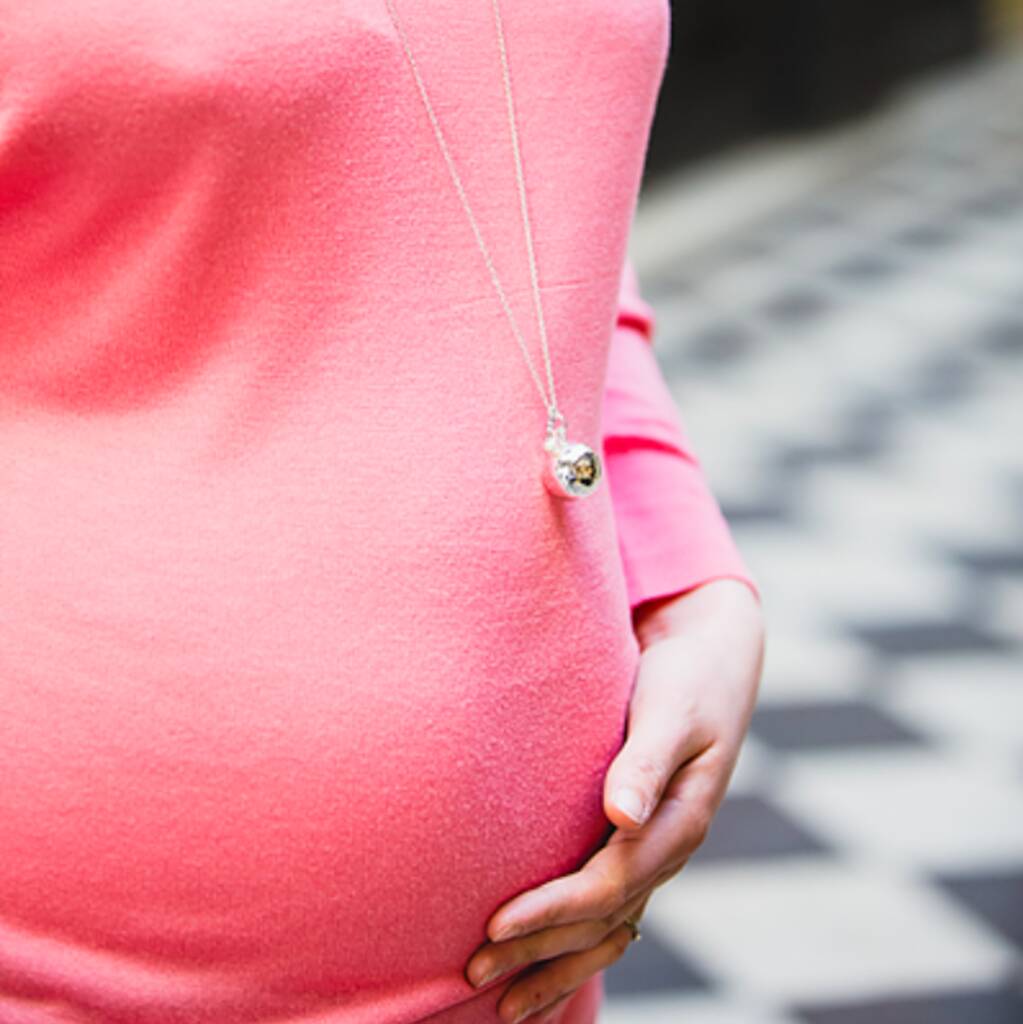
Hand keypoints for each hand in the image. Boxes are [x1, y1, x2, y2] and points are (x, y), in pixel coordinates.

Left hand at [463, 578, 765, 1023]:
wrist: (714, 662)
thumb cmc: (687, 679)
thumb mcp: (672, 711)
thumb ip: (647, 760)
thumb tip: (622, 815)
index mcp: (680, 821)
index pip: (610, 884)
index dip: (554, 909)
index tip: (496, 924)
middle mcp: (668, 847)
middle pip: (603, 920)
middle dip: (542, 951)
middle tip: (476, 975)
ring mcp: (655, 850)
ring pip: (608, 928)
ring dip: (558, 965)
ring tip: (506, 1007)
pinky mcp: (640, 840)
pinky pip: (609, 909)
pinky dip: (577, 945)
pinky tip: (543, 969)